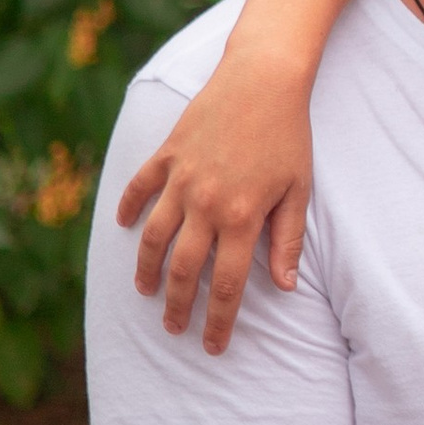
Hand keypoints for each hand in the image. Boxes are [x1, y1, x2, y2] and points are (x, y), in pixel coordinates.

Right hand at [116, 42, 313, 350]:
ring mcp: (182, 179)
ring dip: (146, 269)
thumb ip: (289, 240)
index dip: (218, 322)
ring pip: (153, 236)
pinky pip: (140, 187)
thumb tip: (286, 286)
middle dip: (176, 307)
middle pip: (183, 270)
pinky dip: (128, 208)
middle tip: (173, 328)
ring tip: (145, 291)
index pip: (225, 286)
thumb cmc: (289, 134)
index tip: (212, 347)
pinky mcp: (167, 154)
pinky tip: (124, 226)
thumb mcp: (298, 190)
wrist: (263, 77)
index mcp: (242, 218)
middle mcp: (206, 204)